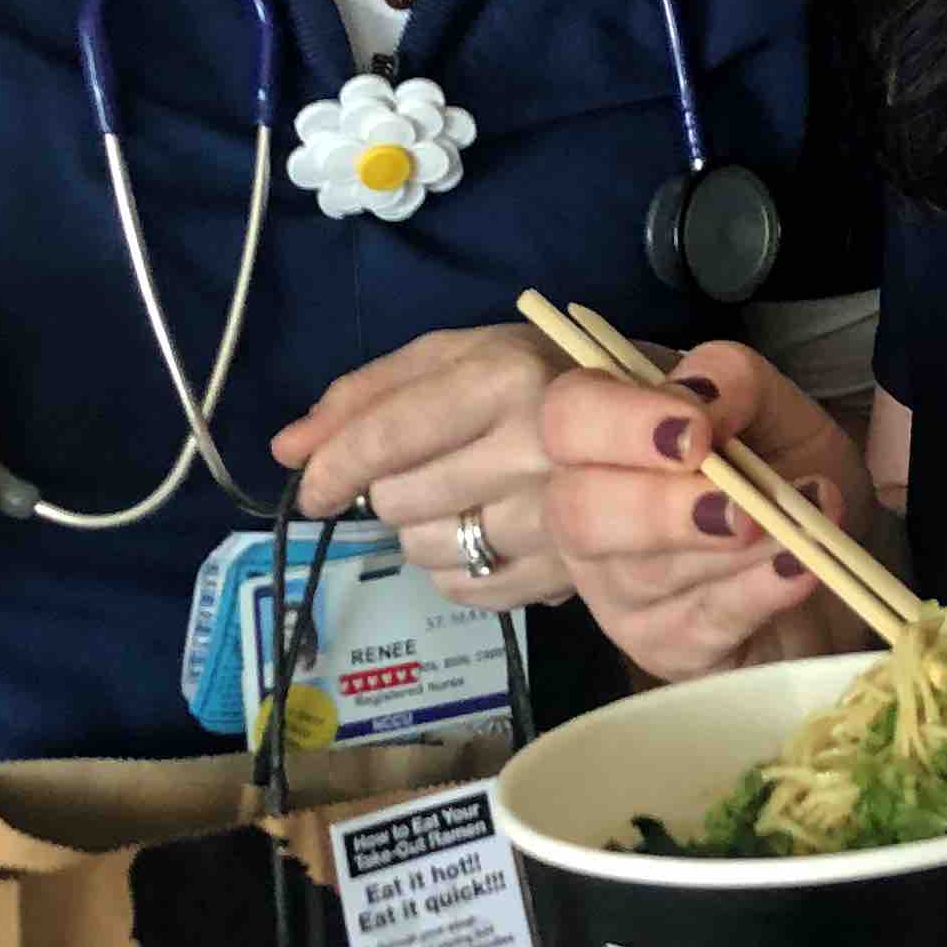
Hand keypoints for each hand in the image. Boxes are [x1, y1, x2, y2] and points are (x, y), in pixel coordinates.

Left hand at [272, 323, 572, 606]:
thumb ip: (367, 394)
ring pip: (425, 551)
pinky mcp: (571, 573)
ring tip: (465, 498)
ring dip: (423, 530)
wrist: (659, 425)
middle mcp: (536, 448)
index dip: (332, 468)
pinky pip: (467, 590)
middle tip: (429, 469)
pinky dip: (458, 568)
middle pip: (397, 501)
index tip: (309, 490)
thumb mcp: (460, 356)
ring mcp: (559, 518)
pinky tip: (488, 532)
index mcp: (505, 378)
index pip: (388, 438)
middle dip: (389, 490)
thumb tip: (287, 450)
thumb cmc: (547, 377)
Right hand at [540, 340, 874, 676]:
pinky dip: (757, 591)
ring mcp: (616, 591)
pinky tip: (800, 568)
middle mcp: (588, 513)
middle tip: (740, 504)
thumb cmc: (786, 470)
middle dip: (657, 507)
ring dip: (730, 551)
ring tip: (799, 529)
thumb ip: (734, 380)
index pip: (566, 418)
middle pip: (577, 513)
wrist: (835, 555)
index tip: (697, 431)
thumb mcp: (774, 407)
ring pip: (646, 574)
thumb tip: (702, 400)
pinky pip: (699, 624)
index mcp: (602, 438)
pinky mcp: (662, 650)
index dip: (619, 424)